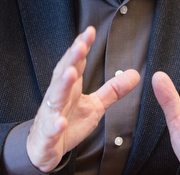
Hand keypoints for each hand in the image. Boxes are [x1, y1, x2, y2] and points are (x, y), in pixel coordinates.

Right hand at [26, 26, 140, 171]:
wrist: (44, 148)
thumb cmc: (68, 122)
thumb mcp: (95, 106)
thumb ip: (113, 90)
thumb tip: (135, 74)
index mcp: (71, 87)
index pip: (76, 62)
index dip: (82, 47)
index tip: (90, 32)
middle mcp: (59, 96)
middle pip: (64, 73)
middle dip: (72, 58)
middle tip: (80, 45)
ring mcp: (52, 113)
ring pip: (55, 96)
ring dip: (62, 84)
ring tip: (71, 73)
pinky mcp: (48, 134)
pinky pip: (51, 129)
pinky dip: (55, 125)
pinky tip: (60, 122)